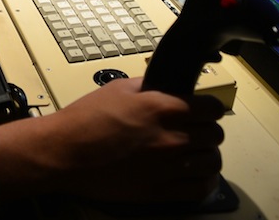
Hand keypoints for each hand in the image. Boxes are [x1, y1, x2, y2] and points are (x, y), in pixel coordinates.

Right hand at [0, 78, 225, 203]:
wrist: (64, 152)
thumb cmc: (85, 120)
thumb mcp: (117, 89)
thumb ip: (149, 87)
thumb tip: (168, 88)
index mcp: (162, 108)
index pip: (212, 107)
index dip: (208, 107)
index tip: (203, 110)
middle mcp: (171, 137)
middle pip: (214, 135)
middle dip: (206, 130)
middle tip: (194, 131)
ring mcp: (168, 167)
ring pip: (211, 162)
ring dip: (206, 155)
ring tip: (195, 154)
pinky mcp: (161, 191)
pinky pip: (200, 188)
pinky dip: (203, 181)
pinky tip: (195, 175)